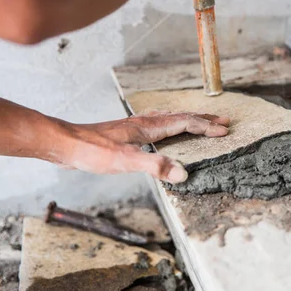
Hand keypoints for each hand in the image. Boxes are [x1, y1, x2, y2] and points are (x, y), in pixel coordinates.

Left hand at [54, 112, 229, 182]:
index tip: (224, 130)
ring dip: (189, 119)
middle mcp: (144, 122)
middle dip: (203, 119)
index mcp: (148, 127)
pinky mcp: (127, 133)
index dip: (206, 127)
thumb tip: (183, 173)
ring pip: (169, 118)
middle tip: (223, 120)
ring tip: (201, 120)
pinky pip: (158, 123)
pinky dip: (171, 123)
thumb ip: (155, 166)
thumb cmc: (92, 151)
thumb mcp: (125, 162)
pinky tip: (165, 129)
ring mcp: (135, 126)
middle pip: (180, 116)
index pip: (185, 122)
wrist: (66, 144)